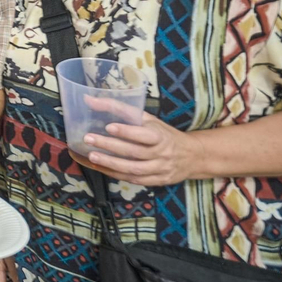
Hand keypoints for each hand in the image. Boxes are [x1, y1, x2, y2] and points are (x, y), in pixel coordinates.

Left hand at [82, 99, 204, 185]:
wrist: (192, 156)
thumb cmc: (164, 133)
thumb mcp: (148, 119)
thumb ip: (121, 109)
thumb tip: (89, 99)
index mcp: (161, 135)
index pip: (145, 134)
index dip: (127, 131)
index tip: (109, 126)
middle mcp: (162, 153)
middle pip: (135, 152)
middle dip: (110, 146)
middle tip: (89, 139)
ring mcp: (160, 169)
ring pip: (134, 169)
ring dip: (111, 163)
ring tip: (92, 156)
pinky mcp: (157, 181)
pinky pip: (134, 179)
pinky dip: (116, 174)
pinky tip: (101, 168)